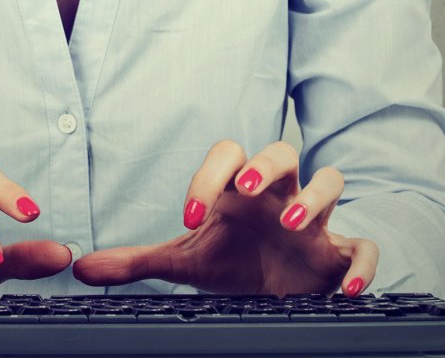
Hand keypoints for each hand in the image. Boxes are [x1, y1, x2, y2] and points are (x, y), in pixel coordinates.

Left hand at [71, 140, 377, 296]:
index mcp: (240, 190)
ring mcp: (315, 222)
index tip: (189, 215)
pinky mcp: (340, 254)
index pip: (228, 156)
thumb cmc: (233, 263)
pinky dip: (362, 263)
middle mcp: (279, 195)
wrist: (277, 294)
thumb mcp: (184, 263)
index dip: (209, 177)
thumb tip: (80, 268)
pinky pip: (364, 246)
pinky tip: (348, 287)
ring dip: (313, 197)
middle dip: (268, 165)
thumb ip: (136, 262)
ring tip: (291, 222)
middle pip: (283, 150)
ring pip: (329, 181)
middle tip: (249, 191)